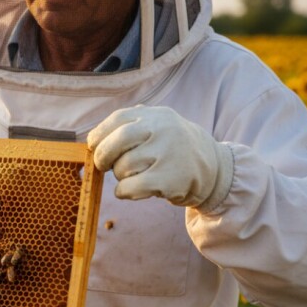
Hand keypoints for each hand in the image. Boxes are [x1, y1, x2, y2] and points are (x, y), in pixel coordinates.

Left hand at [87, 105, 233, 211]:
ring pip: (122, 167)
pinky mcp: (168, 179)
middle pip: (117, 142)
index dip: (99, 134)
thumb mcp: (157, 126)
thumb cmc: (172, 148)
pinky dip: (123, 191)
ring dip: (120, 176)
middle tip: (103, 165)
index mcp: (156, 115)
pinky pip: (130, 187)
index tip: (94, 145)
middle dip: (102, 156)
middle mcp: (163, 130)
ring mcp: (167, 153)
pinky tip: (130, 190)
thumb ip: (129, 126)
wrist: (213, 169)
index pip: (117, 118)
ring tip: (134, 175)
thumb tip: (92, 140)